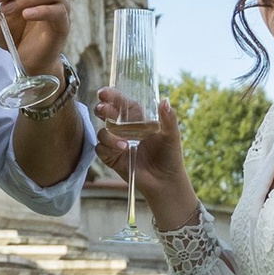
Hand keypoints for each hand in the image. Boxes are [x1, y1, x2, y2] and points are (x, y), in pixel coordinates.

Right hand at [91, 87, 196, 227]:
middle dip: (102, 110)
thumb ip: (168, 119)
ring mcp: (116, 144)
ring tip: (125, 144)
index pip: (122, 103)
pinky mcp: (112, 158)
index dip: (112, 96)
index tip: (104, 93)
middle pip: (106, 114)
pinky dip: (108, 148)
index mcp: (137, 119)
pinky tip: (122, 150)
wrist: (166, 181)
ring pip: (102, 132)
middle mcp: (124, 129)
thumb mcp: (172, 135)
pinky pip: (101, 149)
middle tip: (102, 109)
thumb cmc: (170, 156)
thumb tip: (165, 101)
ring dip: (108, 135)